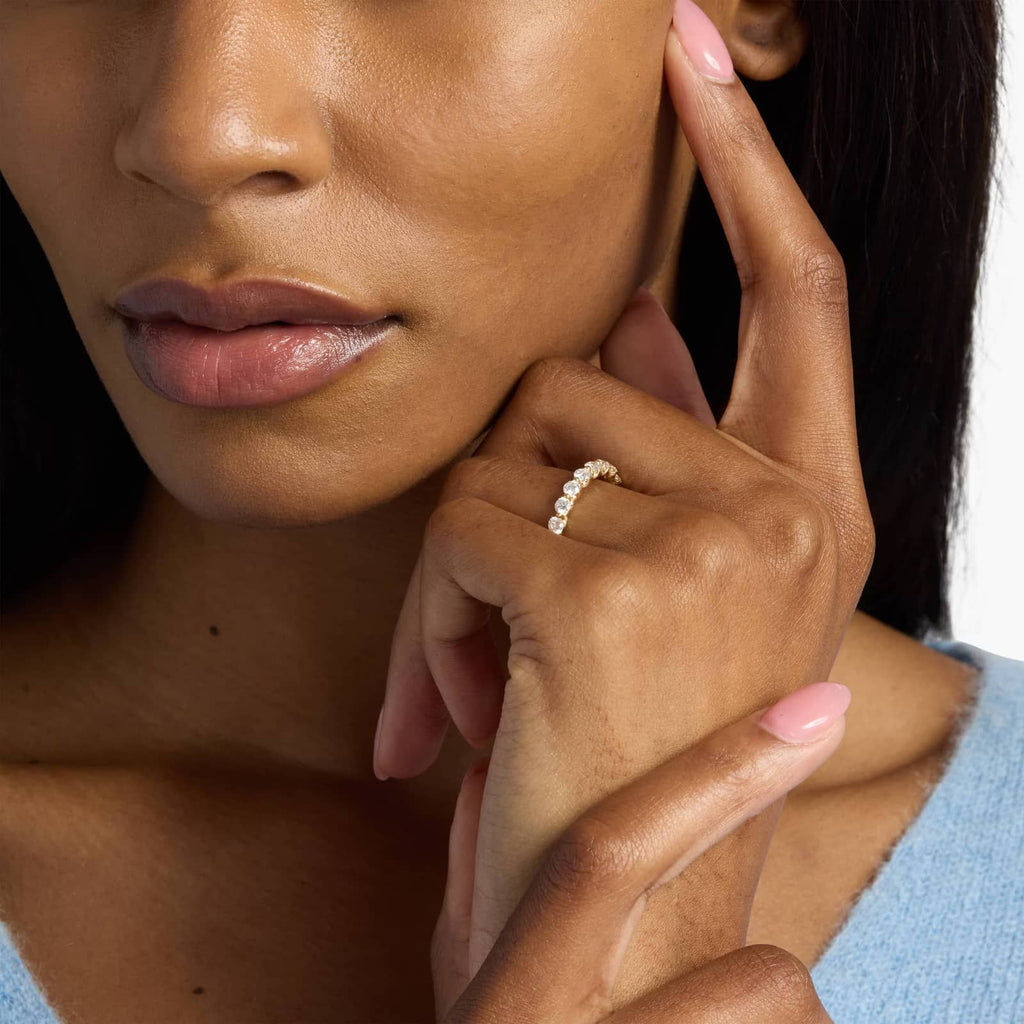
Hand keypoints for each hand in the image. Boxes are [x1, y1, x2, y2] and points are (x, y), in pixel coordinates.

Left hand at [377, 4, 874, 999]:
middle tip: (506, 613)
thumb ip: (669, 444)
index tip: (693, 56)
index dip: (747, 160)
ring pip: (510, 448)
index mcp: (817, 502)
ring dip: (464, 562)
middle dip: (515, 477)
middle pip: (588, 373)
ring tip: (490, 674)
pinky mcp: (608, 589)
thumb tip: (654, 316)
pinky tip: (465, 710)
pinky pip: (460, 525)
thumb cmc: (640, 752)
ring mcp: (715, 542)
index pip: (799, 285)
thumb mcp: (671, 597)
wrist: (622, 923)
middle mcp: (790, 507)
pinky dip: (429, 616)